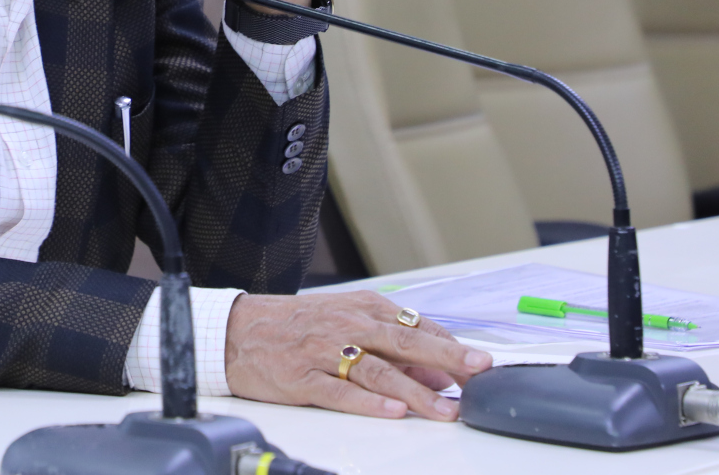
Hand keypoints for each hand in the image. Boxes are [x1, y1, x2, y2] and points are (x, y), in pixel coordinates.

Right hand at [224, 291, 491, 419]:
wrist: (236, 331)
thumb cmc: (295, 326)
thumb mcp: (346, 324)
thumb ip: (392, 347)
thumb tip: (437, 373)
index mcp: (362, 309)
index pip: (417, 327)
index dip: (452, 347)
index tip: (482, 365)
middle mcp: (347, 326)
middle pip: (405, 343)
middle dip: (446, 358)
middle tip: (478, 373)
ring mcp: (324, 353)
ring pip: (377, 371)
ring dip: (415, 391)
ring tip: (445, 409)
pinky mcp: (302, 378)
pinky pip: (339, 392)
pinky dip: (367, 401)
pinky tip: (391, 410)